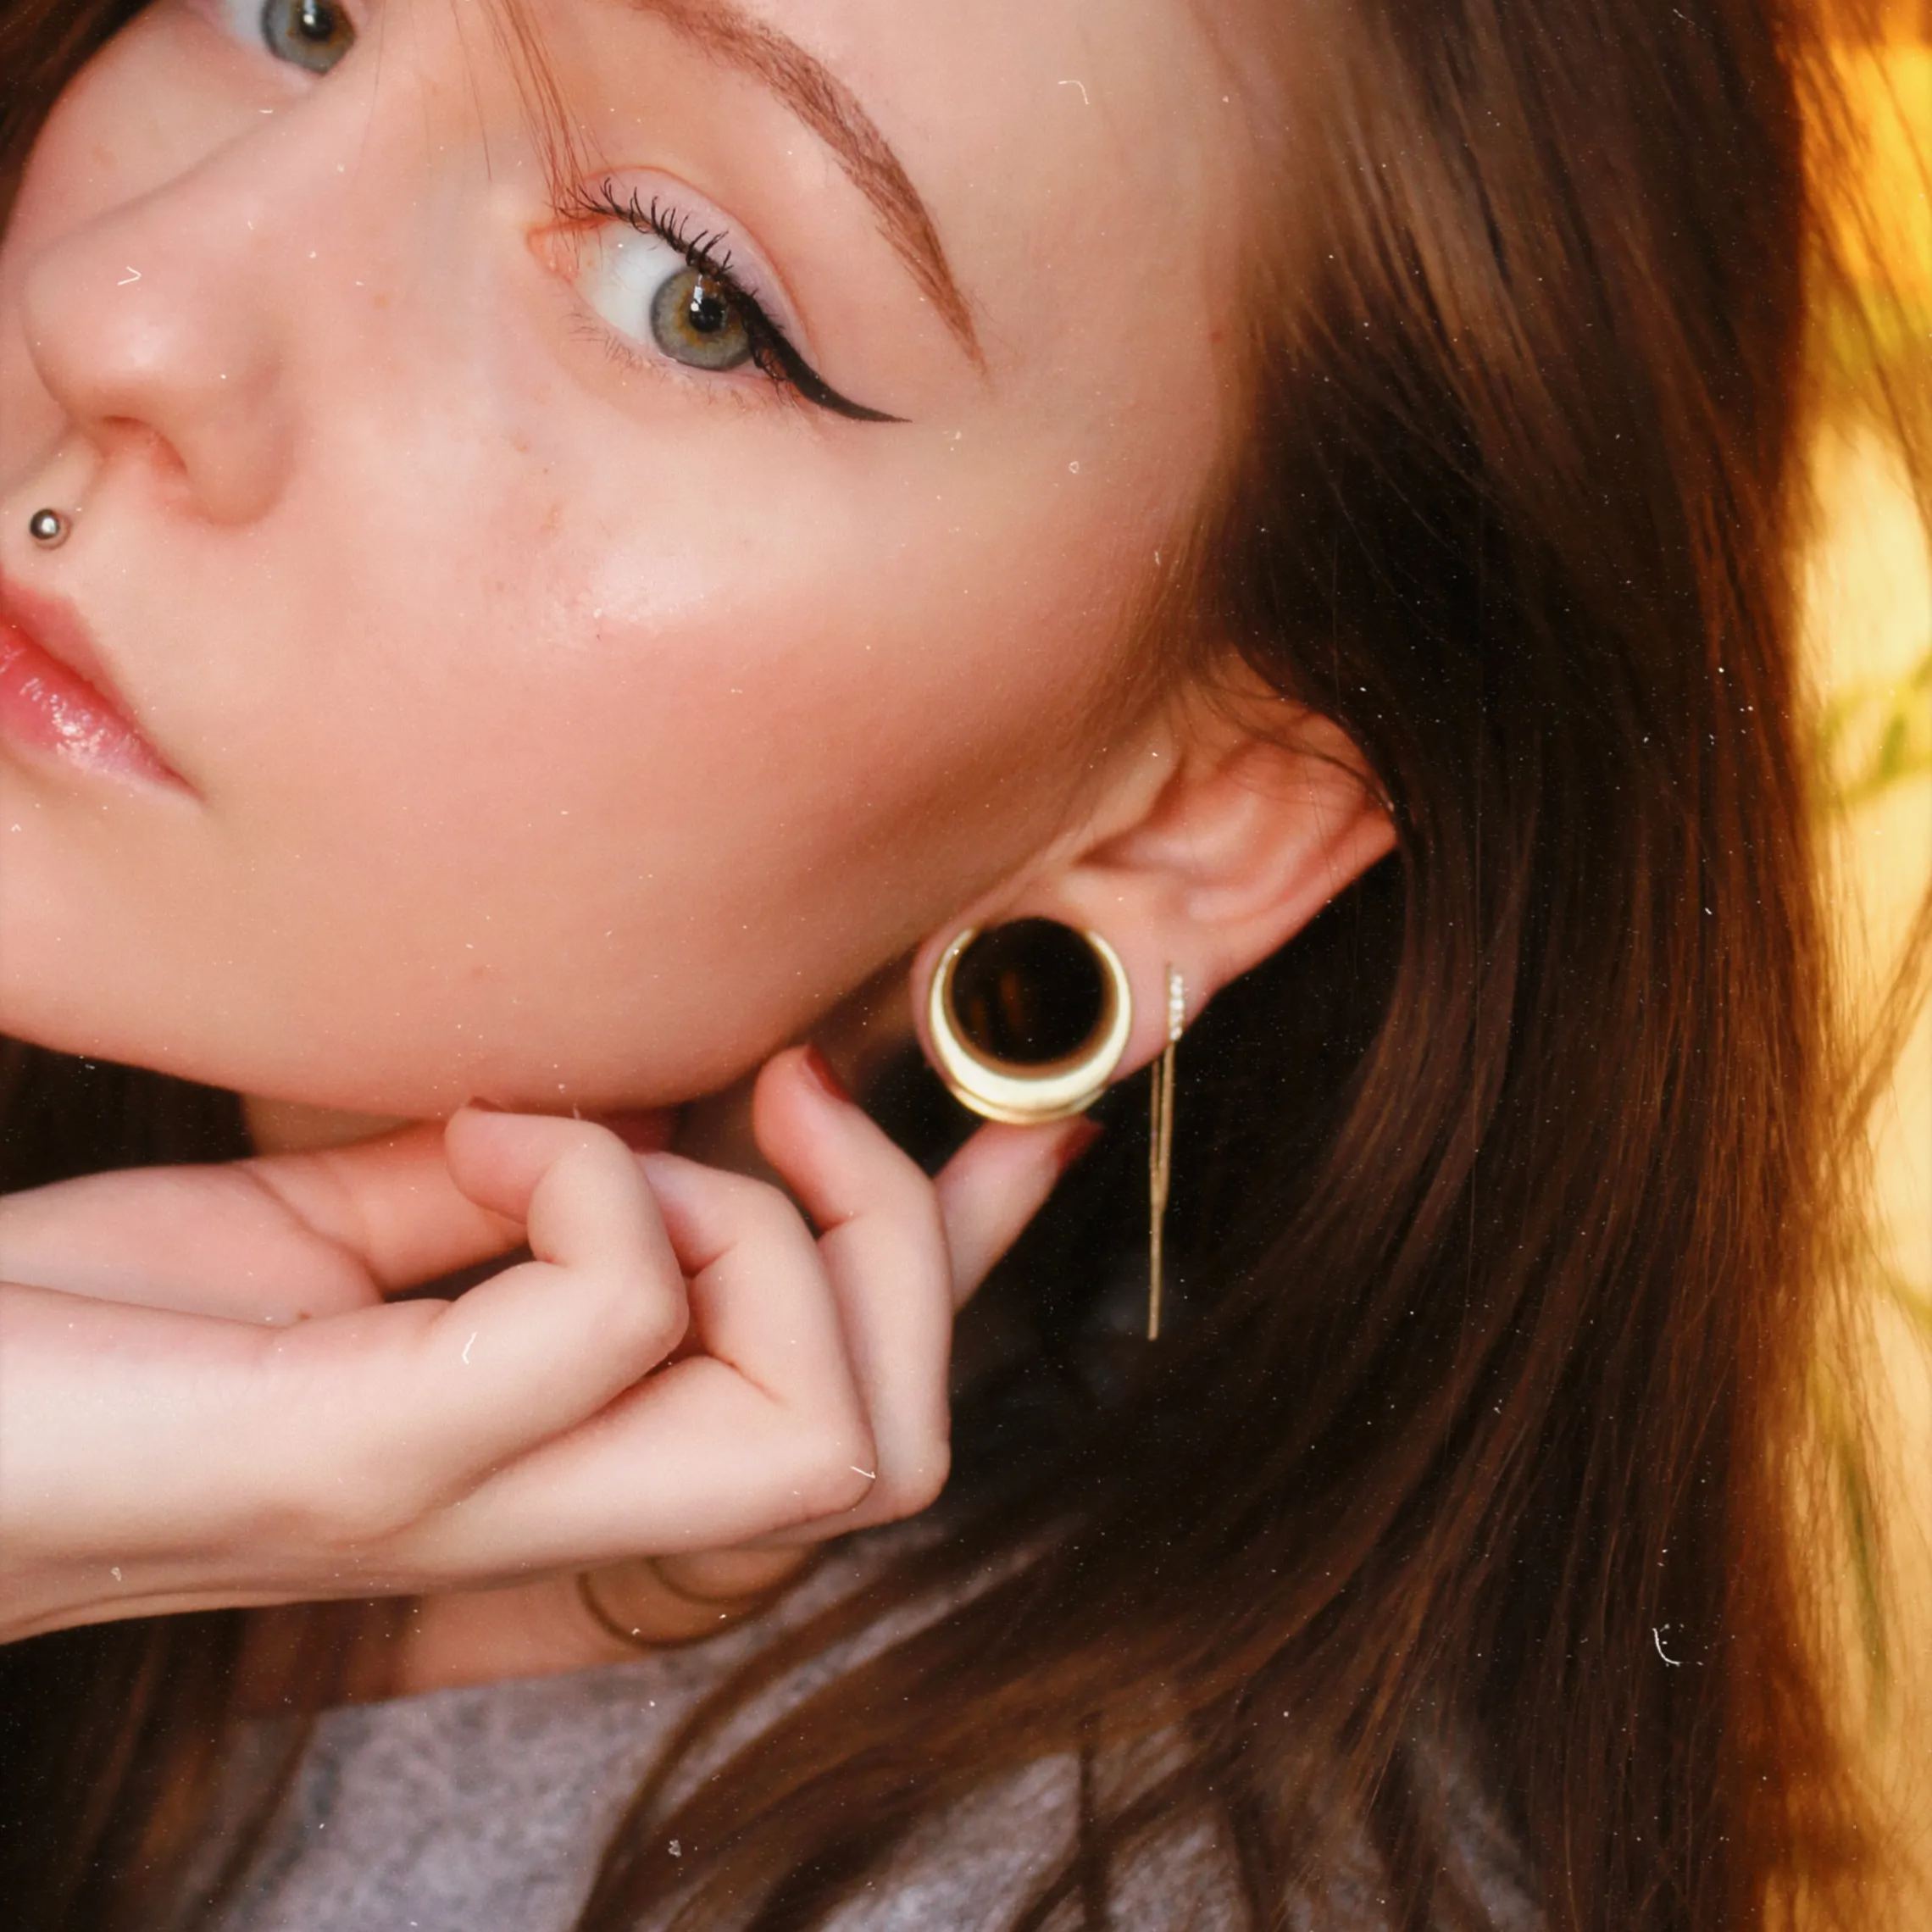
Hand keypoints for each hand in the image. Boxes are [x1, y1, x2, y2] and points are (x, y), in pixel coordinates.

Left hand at [0, 1049, 1091, 1640]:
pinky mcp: (369, 1458)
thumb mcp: (337, 1236)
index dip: (971, 1265)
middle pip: (892, 1448)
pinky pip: (613, 1309)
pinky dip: (591, 1176)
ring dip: (763, 1230)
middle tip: (780, 1102)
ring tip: (615, 1145)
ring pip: (817, 1427)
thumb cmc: (87, 1344)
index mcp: (558, 1450)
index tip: (1032, 1119)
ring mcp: (476, 1496)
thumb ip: (503, 1199)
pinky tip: (484, 1135)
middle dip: (902, 1240)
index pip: (848, 1400)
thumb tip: (641, 1110)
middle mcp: (554, 1508)